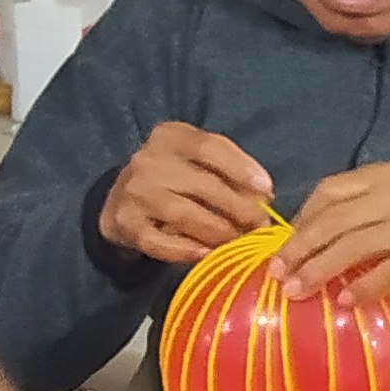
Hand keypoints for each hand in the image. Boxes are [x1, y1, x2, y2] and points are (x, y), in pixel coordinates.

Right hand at [97, 122, 273, 266]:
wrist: (122, 197)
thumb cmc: (174, 176)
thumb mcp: (198, 159)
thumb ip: (229, 169)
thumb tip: (263, 195)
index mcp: (170, 136)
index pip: (208, 147)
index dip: (240, 168)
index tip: (267, 188)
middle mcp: (148, 160)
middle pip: (202, 184)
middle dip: (239, 208)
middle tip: (260, 225)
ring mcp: (134, 192)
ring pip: (184, 214)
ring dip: (219, 231)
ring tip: (240, 241)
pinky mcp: (125, 223)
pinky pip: (159, 242)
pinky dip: (186, 251)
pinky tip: (207, 254)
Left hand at [273, 163, 389, 303]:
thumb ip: (357, 215)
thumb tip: (302, 245)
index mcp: (383, 176)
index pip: (328, 192)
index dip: (300, 221)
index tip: (283, 248)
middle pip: (334, 219)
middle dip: (299, 249)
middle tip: (277, 274)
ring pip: (353, 246)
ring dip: (320, 271)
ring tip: (297, 292)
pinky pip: (384, 272)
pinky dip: (361, 288)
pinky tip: (344, 302)